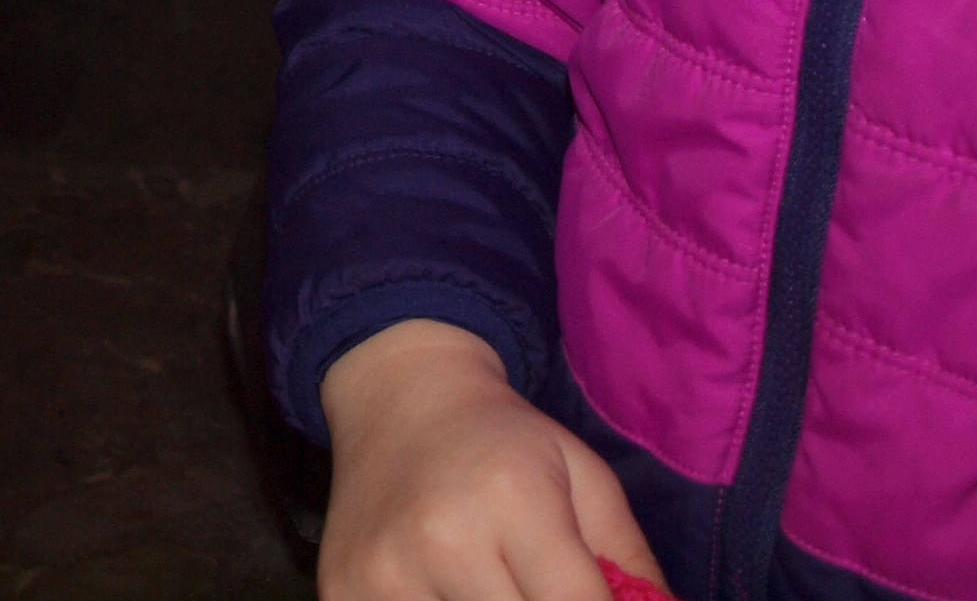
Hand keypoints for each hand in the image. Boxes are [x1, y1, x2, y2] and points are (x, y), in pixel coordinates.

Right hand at [318, 323, 660, 599]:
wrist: (398, 396)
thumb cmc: (505, 441)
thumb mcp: (585, 478)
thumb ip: (632, 564)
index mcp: (516, 501)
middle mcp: (445, 540)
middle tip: (542, 589)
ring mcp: (386, 575)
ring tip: (498, 587)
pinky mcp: (344, 595)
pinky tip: (449, 594)